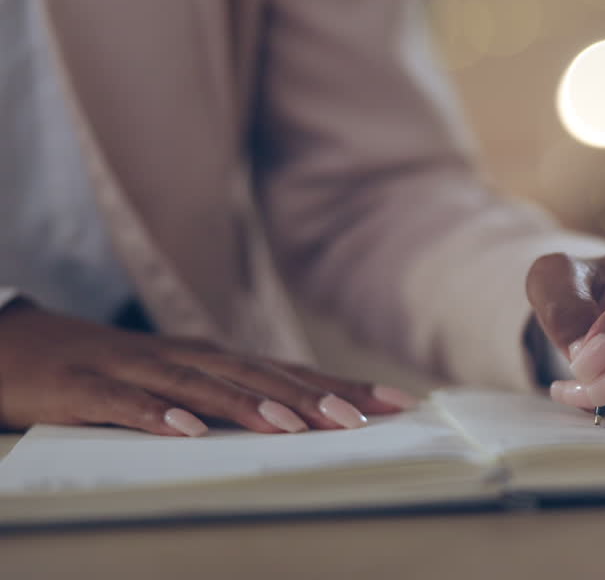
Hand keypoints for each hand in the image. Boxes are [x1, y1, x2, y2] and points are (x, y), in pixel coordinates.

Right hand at [0, 300, 417, 435]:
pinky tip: (189, 432)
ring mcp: (134, 368)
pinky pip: (125, 405)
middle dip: (311, 397)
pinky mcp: (85, 387)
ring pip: (200, 386)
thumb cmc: (105, 368)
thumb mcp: (174, 380)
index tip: (395, 402)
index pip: (288, 371)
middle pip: (257, 375)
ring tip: (291, 425)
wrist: (12, 343)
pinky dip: (157, 417)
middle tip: (360, 418)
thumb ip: (227, 397)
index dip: (341, 385)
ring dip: (247, 404)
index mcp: (209, 357)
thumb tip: (297, 422)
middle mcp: (182, 356)